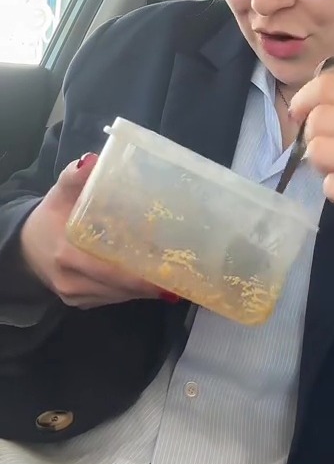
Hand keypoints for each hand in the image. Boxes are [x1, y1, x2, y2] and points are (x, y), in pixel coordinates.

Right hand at [20, 155, 167, 309]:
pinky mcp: (80, 303)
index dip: (140, 277)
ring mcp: (75, 296)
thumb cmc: (50, 216)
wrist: (25, 246)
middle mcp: (71, 281)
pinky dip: (130, 291)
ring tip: (170, 278)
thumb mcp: (60, 193)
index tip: (168, 274)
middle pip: (119, 288)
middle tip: (178, 274)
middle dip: (150, 284)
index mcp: (67, 255)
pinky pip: (111, 299)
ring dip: (143, 290)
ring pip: (118, 297)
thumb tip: (92, 160)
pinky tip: (149, 281)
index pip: (110, 272)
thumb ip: (74, 177)